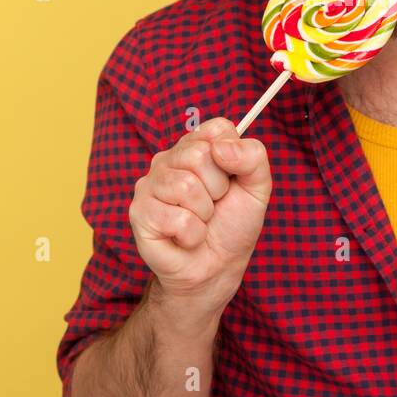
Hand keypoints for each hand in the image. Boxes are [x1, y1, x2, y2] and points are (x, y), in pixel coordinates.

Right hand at [128, 117, 272, 318]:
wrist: (217, 269)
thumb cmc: (232, 226)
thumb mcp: (257, 188)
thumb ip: (253, 157)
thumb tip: (221, 148)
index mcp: (196, 146)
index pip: (216, 128)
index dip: (231, 156)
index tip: (230, 178)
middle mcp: (167, 160)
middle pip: (199, 154)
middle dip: (218, 188)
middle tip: (214, 206)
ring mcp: (149, 185)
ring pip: (185, 186)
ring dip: (204, 214)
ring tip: (200, 222)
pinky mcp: (139, 213)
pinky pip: (176, 217)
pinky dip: (192, 234)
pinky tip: (186, 238)